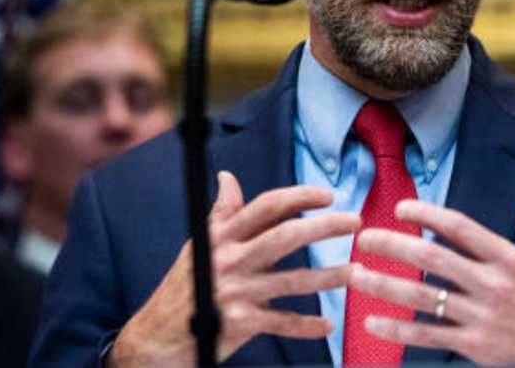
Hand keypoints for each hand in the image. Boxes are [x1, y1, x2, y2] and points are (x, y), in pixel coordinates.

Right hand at [109, 171, 359, 366]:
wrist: (158, 337)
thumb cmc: (185, 285)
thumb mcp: (199, 245)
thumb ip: (222, 213)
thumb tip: (227, 177)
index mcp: (221, 235)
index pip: (265, 206)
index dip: (299, 196)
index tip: (329, 194)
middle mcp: (227, 259)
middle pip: (285, 236)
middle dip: (324, 227)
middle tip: (356, 222)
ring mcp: (234, 291)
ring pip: (292, 280)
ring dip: (329, 277)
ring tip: (356, 272)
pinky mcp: (238, 323)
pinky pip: (282, 322)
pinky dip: (307, 325)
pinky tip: (327, 325)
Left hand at [347, 181, 514, 363]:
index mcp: (509, 259)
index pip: (460, 229)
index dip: (428, 216)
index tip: (402, 208)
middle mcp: (492, 286)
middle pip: (433, 260)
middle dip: (392, 246)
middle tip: (361, 237)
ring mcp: (482, 318)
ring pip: (422, 299)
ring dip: (383, 285)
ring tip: (354, 274)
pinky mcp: (475, 347)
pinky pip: (429, 336)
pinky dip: (398, 329)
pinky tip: (371, 320)